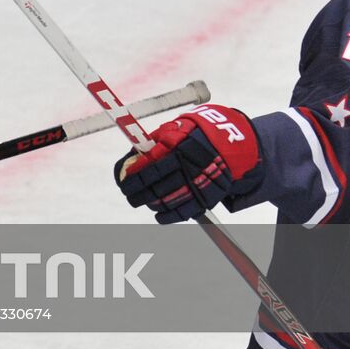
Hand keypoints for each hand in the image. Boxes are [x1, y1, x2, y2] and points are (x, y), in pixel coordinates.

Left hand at [116, 103, 263, 223]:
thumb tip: (127, 162)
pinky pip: (186, 210)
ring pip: (169, 199)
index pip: (149, 168)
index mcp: (176, 149)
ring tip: (140, 202)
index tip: (123, 184)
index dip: (134, 178)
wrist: (226, 142)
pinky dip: (170, 216)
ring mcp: (198, 182)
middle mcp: (187, 167)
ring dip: (151, 203)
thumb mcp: (170, 132)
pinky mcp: (207, 195)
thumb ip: (150, 146)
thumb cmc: (189, 136)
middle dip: (138, 193)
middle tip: (130, 196)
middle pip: (157, 186)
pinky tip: (158, 216)